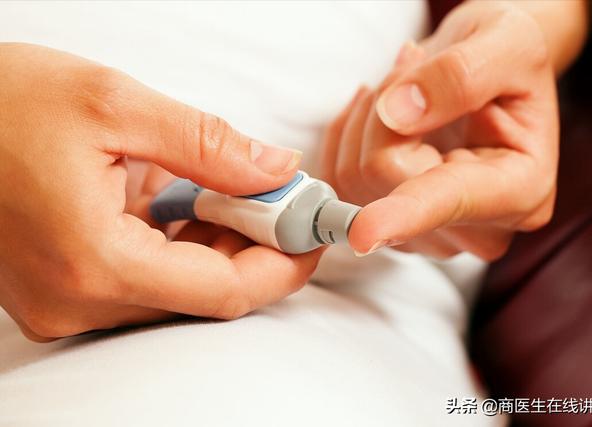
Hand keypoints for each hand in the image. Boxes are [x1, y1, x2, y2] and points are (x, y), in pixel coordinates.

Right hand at [0, 43, 320, 341]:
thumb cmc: (0, 103)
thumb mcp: (115, 105)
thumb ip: (209, 144)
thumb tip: (277, 170)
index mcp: (94, 261)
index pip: (222, 292)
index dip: (281, 265)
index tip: (312, 233)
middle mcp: (78, 301)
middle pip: (204, 295)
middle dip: (257, 250)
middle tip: (285, 202)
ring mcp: (67, 302)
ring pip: (177, 290)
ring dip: (221, 246)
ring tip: (242, 196)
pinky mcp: (63, 288)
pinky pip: (145, 280)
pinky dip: (183, 246)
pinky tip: (196, 206)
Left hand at [322, 2, 558, 259]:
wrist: (494, 75)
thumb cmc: (510, 58)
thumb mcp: (508, 43)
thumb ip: (459, 77)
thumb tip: (396, 113)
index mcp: (520, 189)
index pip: (446, 201)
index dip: (403, 215)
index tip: (363, 236)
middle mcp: (475, 227)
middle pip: (383, 175)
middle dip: (383, 108)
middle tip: (414, 66)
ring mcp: (429, 232)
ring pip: (352, 176)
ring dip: (366, 117)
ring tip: (406, 87)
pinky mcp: (391, 225)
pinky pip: (337, 180)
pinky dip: (347, 135)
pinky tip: (382, 112)